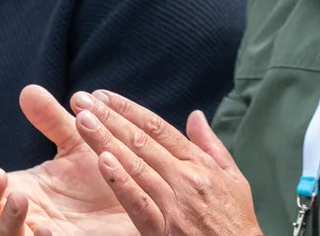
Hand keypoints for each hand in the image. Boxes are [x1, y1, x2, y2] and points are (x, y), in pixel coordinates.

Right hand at [0, 85, 136, 235]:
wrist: (140, 198)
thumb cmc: (104, 172)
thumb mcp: (78, 141)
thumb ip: (53, 120)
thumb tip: (28, 89)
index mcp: (23, 187)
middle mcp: (29, 214)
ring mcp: (45, 232)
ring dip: (9, 220)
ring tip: (20, 197)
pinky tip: (47, 230)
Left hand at [71, 90, 262, 235]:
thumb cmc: (236, 219)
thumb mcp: (233, 177)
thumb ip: (211, 145)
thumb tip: (195, 115)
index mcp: (199, 163)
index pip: (159, 128)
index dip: (129, 110)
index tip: (105, 96)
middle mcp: (185, 178)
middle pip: (142, 141)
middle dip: (109, 118)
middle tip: (83, 100)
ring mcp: (174, 203)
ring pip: (135, 165)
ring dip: (105, 141)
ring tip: (83, 121)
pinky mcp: (163, 229)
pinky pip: (138, 202)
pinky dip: (120, 181)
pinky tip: (102, 161)